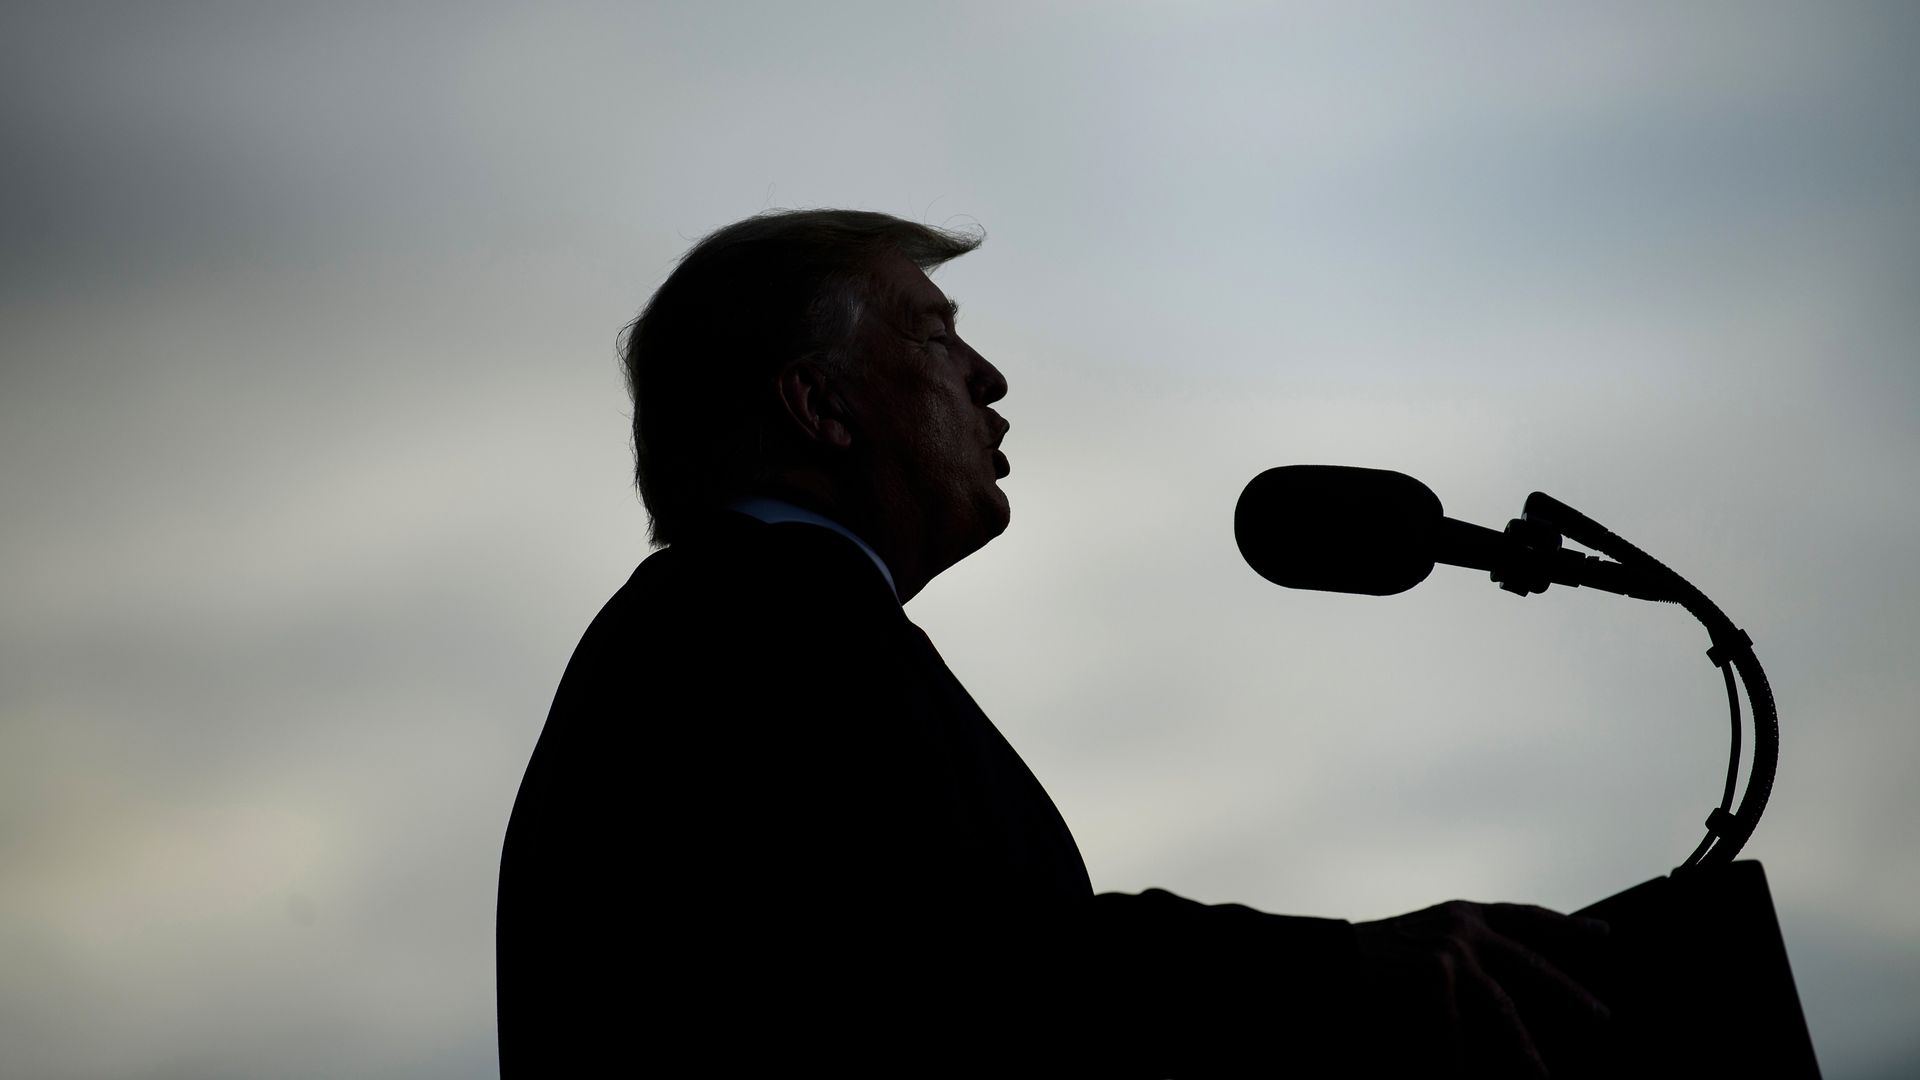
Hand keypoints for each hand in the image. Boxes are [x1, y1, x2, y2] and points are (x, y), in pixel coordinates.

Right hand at [1352, 900, 1610, 1077]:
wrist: (1324, 962)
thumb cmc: (1373, 965)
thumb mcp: (1426, 948)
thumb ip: (1468, 960)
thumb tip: (1517, 996)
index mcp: (1464, 913)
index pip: (1525, 916)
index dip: (1565, 927)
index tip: (1605, 934)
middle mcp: (1463, 924)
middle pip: (1530, 962)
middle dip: (1568, 992)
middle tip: (1602, 1019)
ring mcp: (1450, 946)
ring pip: (1502, 1005)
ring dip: (1522, 1048)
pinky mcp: (1434, 971)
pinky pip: (1457, 1029)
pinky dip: (1456, 1061)